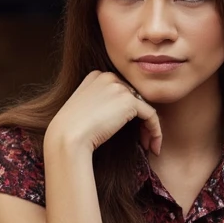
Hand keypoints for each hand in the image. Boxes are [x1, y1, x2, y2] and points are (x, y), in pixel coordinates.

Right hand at [46, 71, 162, 155]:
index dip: (128, 113)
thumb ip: (99, 103)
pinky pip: (151, 116)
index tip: (130, 130)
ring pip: (145, 108)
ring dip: (149, 128)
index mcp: (95, 76)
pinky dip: (156, 131)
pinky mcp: (128, 100)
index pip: (121, 92)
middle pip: (135, 98)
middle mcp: (108, 76)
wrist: (67, 137)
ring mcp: (119, 87)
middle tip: (142, 141)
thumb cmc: (70, 130)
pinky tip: (153, 145)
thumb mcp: (83, 109)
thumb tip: (117, 116)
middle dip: (140, 120)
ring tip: (148, 145)